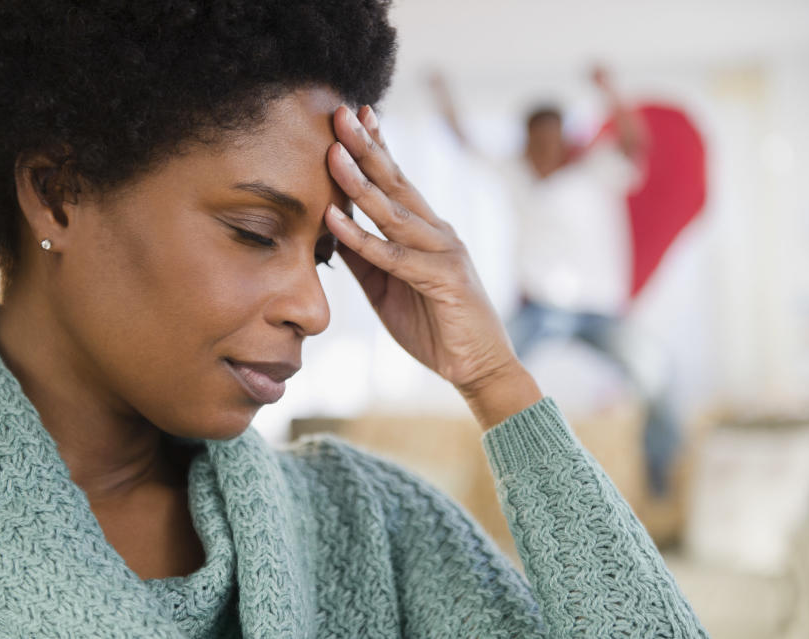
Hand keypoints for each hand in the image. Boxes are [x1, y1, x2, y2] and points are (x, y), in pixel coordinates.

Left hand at [324, 105, 542, 427]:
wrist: (477, 367)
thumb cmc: (434, 326)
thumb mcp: (387, 287)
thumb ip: (364, 257)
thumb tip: (330, 229)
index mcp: (426, 231)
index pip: (398, 182)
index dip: (377, 147)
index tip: (354, 116)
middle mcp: (438, 232)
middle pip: (397, 183)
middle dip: (367, 147)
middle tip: (341, 113)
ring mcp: (445, 252)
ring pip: (395, 212)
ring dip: (361, 182)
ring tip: (333, 153)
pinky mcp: (445, 279)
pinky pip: (395, 257)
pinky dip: (363, 239)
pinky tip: (336, 220)